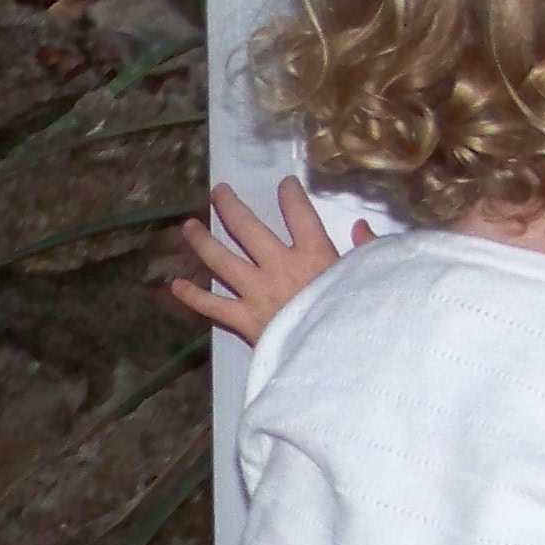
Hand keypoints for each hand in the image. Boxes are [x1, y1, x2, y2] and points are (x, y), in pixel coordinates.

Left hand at [165, 178, 373, 345]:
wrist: (337, 360)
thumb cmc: (357, 318)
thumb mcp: (369, 278)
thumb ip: (366, 250)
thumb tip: (360, 226)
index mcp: (313, 254)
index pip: (298, 213)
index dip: (290, 194)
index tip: (284, 184)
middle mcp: (279, 266)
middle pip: (247, 228)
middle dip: (230, 206)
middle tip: (217, 192)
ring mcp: (257, 292)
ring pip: (221, 260)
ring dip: (202, 241)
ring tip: (188, 226)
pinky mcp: (245, 320)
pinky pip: (213, 306)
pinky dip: (192, 296)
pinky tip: (175, 285)